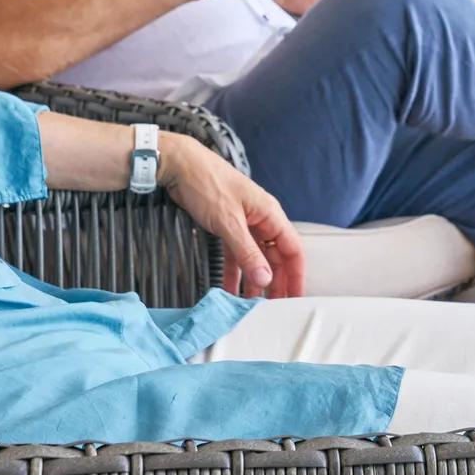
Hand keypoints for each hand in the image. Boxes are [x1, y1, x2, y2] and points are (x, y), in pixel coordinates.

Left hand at [161, 135, 304, 298]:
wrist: (178, 165)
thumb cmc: (206, 184)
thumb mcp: (228, 222)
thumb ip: (247, 252)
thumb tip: (265, 279)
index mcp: (270, 214)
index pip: (292, 250)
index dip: (295, 275)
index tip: (294, 298)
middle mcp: (261, 220)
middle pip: (275, 257)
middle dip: (276, 283)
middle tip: (273, 309)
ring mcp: (244, 223)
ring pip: (256, 257)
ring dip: (254, 280)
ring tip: (251, 306)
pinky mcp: (227, 226)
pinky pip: (236, 254)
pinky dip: (234, 272)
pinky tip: (230, 290)